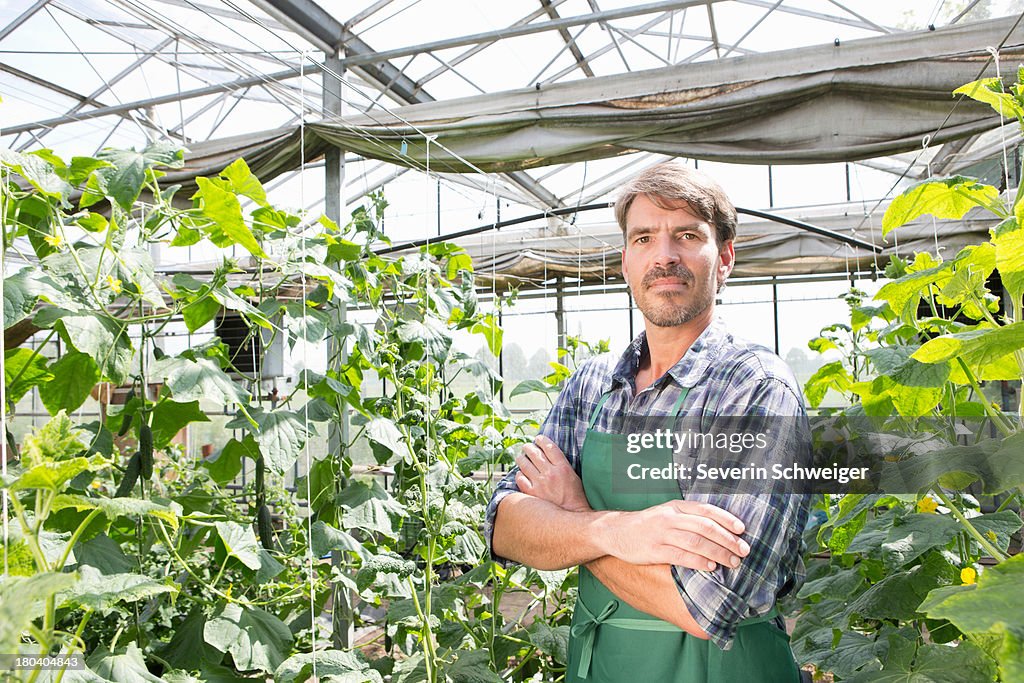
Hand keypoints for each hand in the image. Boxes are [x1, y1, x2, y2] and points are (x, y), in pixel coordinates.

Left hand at [515, 435, 590, 511]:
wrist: (571, 516)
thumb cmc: (575, 497)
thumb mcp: (574, 476)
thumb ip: (562, 465)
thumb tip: (550, 454)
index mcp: (563, 467)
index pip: (549, 447)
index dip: (542, 440)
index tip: (538, 438)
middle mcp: (550, 473)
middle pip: (535, 453)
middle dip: (529, 447)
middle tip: (527, 447)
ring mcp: (540, 483)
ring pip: (524, 463)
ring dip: (521, 458)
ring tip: (520, 457)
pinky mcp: (532, 493)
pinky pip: (520, 478)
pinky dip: (519, 474)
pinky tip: (521, 473)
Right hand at [600, 500, 749, 571]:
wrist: (616, 531)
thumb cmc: (647, 525)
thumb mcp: (667, 513)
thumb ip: (688, 518)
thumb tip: (719, 530)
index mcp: (676, 506)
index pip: (706, 510)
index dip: (726, 519)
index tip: (742, 529)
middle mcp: (670, 517)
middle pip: (705, 526)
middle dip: (728, 540)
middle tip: (743, 551)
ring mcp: (662, 533)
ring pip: (696, 541)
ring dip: (718, 552)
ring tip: (732, 562)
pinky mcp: (655, 550)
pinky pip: (681, 555)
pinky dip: (699, 561)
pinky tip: (711, 567)